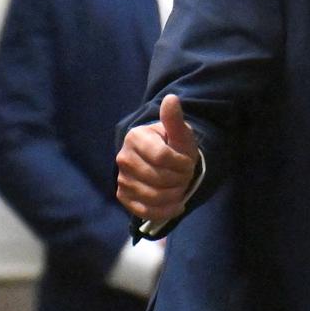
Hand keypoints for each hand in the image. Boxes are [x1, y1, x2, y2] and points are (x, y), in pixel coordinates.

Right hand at [115, 94, 199, 221]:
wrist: (163, 160)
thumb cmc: (173, 144)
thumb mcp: (179, 132)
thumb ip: (175, 119)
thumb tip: (172, 99)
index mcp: (135, 138)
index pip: (163, 157)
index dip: (183, 163)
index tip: (188, 161)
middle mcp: (123, 158)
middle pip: (160, 179)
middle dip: (181, 179)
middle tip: (185, 174)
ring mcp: (121, 179)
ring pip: (154, 196)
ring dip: (176, 194)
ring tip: (180, 186)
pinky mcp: (123, 196)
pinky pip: (145, 211)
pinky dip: (165, 211)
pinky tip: (176, 204)